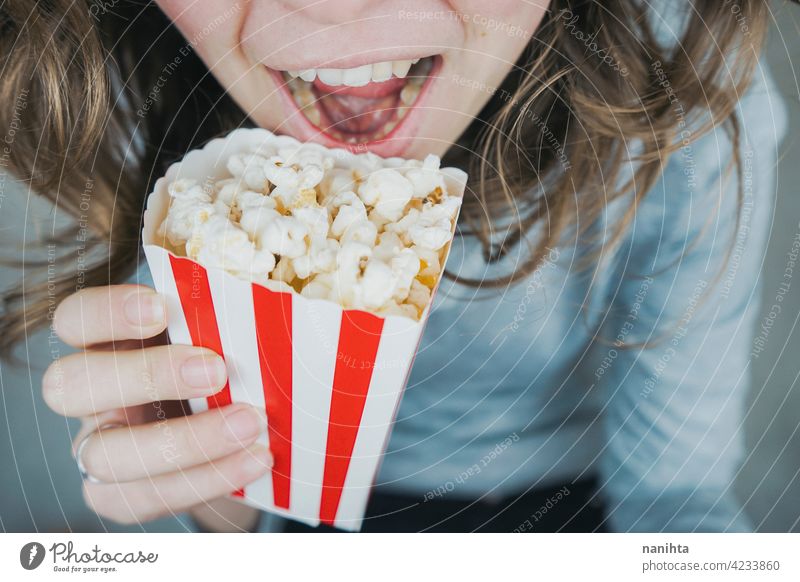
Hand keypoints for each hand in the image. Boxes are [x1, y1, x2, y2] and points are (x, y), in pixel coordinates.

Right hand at [43, 284, 270, 525]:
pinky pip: (150, 497)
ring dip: (186, 442)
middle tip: (217, 369)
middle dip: (147, 376)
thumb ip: (214, 326)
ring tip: (251, 424)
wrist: (230, 430)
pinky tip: (255, 459)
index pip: (73, 317)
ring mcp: (97, 448)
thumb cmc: (218, 365)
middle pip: (69, 386)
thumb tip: (260, 313)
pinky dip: (209, 479)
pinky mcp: (119, 496)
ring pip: (106, 455)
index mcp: (104, 340)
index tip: (161, 308)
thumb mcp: (211, 337)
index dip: (106, 312)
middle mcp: (88, 394)